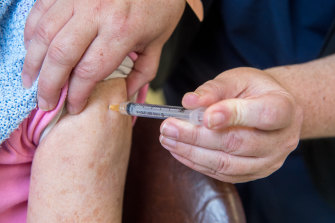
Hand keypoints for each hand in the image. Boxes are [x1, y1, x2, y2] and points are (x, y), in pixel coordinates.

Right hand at [23, 0, 184, 112]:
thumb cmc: (159, 7)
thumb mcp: (157, 43)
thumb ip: (142, 73)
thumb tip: (123, 95)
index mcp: (122, 31)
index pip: (89, 72)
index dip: (76, 95)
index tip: (73, 107)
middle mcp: (96, 13)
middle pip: (61, 56)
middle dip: (49, 85)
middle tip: (45, 103)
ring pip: (44, 34)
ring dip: (33, 63)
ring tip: (30, 82)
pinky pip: (40, 12)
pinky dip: (31, 34)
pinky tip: (33, 51)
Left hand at [159, 67, 302, 182]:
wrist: (272, 109)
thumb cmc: (254, 90)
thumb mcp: (239, 78)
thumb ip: (214, 89)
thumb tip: (188, 102)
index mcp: (284, 109)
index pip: (263, 115)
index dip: (232, 116)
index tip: (204, 116)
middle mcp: (281, 140)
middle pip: (238, 144)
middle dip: (197, 137)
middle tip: (168, 127)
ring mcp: (269, 161)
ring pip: (228, 165)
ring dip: (192, 153)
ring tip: (168, 139)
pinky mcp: (254, 173)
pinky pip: (223, 174)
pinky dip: (197, 163)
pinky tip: (179, 150)